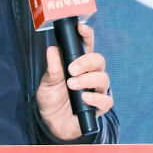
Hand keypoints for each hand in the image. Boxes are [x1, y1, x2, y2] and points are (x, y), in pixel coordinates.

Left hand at [36, 21, 112, 139]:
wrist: (52, 124)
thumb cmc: (52, 100)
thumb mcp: (47, 83)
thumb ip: (52, 69)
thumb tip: (53, 49)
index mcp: (79, 65)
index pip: (87, 46)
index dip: (87, 35)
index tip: (81, 28)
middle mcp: (90, 75)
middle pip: (99, 60)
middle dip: (86, 62)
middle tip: (71, 69)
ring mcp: (97, 91)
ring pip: (103, 78)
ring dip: (87, 80)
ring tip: (72, 85)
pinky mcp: (99, 107)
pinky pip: (105, 100)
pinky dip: (95, 98)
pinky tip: (83, 98)